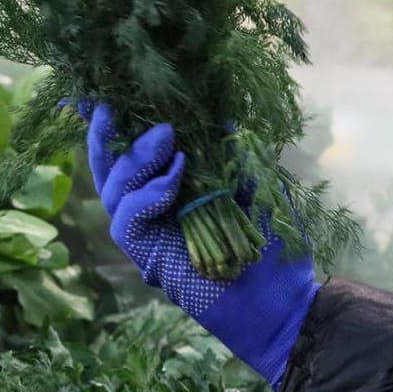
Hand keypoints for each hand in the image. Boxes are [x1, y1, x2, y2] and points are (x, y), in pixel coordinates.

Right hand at [85, 104, 319, 388]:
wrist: (286, 302)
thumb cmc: (277, 246)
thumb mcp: (259, 184)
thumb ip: (233, 150)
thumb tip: (218, 105)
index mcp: (174, 188)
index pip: (134, 152)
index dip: (113, 124)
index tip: (107, 89)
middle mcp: (154, 209)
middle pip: (109, 168)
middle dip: (106, 134)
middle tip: (116, 103)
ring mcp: (150, 234)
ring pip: (113, 192)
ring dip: (136, 159)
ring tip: (167, 135)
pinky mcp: (149, 258)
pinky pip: (128, 223)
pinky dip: (147, 195)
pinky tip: (177, 176)